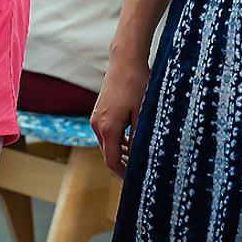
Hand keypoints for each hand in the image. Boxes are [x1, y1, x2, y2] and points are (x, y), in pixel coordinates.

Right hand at [90, 49, 150, 175]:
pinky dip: (118, 141)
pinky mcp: (100, 112)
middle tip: (141, 173)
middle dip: (123, 165)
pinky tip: (132, 141)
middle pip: (108, 154)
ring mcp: (96, 118)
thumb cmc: (137, 84)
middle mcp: (98, 125)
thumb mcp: (144, 113)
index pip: (112, 161)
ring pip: (107, 144)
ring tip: (139, 159)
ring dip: (121, 153)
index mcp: (108, 128)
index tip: (137, 180)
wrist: (125, 61)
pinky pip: (107, 133)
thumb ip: (141, 137)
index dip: (124, 173)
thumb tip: (143, 157)